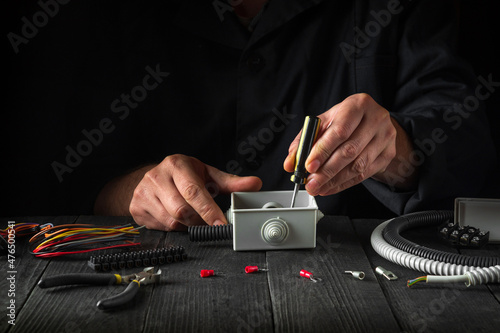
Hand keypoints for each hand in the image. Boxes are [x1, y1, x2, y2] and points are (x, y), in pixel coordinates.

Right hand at [129, 154, 261, 230]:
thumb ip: (231, 182)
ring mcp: (143, 193)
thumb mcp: (206, 174)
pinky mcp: (136, 208)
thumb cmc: (184, 175)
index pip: (194, 191)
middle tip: (208, 220)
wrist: (151, 176)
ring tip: (191, 216)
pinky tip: (176, 217)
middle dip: (199, 220)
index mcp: (176, 165)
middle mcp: (157, 177)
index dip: (209, 210)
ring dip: (186, 225)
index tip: (221, 225)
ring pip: (171, 222)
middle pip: (182, 210)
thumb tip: (255, 184)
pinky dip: (173, 228)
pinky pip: (161, 227)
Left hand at [284, 93, 407, 195]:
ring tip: (317, 187)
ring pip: (358, 165)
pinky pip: (364, 174)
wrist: (373, 121)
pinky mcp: (389, 154)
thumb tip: (290, 163)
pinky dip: (344, 184)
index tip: (308, 166)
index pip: (340, 131)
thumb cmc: (346, 119)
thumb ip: (304, 141)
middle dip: (327, 171)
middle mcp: (376, 119)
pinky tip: (330, 187)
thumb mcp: (324, 122)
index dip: (323, 150)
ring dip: (334, 180)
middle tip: (311, 182)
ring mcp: (386, 137)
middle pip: (349, 150)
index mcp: (358, 105)